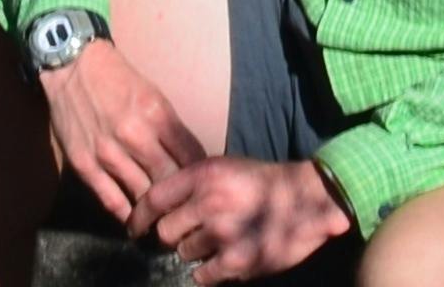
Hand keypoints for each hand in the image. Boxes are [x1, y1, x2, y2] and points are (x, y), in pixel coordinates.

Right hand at [35, 35, 205, 223]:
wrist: (73, 66)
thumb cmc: (118, 79)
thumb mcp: (154, 95)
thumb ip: (169, 128)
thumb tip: (188, 160)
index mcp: (157, 114)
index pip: (190, 155)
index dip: (199, 174)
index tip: (202, 185)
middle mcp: (135, 135)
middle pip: (168, 178)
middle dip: (180, 195)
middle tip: (185, 207)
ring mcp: (108, 152)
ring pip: (142, 194)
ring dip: (154, 209)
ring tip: (163, 219)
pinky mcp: (84, 164)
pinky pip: (111, 200)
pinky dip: (126, 214)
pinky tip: (135, 219)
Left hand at [144, 154, 354, 282]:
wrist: (308, 200)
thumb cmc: (262, 183)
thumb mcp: (225, 168)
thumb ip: (192, 185)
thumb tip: (157, 209)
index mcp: (204, 175)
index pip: (153, 199)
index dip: (139, 218)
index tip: (136, 229)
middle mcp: (209, 202)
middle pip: (165, 233)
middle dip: (174, 237)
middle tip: (191, 235)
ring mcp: (223, 233)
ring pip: (185, 254)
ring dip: (196, 253)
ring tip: (219, 242)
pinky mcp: (237, 261)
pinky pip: (202, 275)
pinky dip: (209, 272)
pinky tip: (225, 259)